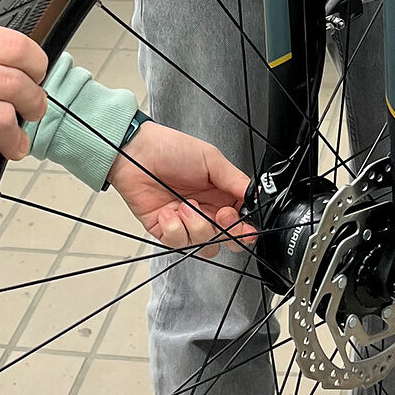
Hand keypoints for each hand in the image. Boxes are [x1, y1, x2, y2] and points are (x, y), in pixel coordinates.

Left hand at [107, 121, 250, 255]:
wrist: (137, 153)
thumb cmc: (171, 149)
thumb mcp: (211, 159)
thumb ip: (236, 181)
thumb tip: (257, 196)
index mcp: (222, 196)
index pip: (242, 222)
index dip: (244, 228)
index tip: (241, 222)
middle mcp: (206, 212)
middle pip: (226, 241)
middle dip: (225, 233)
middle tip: (218, 216)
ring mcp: (186, 223)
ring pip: (205, 245)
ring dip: (197, 226)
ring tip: (185, 204)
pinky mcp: (166, 231)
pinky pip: (178, 243)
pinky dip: (174, 227)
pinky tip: (168, 210)